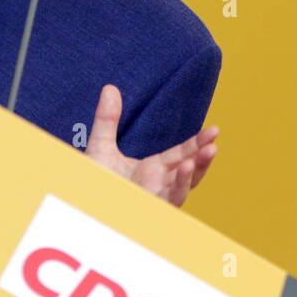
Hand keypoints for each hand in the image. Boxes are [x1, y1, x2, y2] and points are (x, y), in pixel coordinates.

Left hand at [84, 84, 218, 206]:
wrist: (80, 205)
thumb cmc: (93, 182)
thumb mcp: (101, 147)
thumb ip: (107, 120)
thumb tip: (110, 87)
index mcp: (152, 170)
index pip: (181, 154)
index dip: (198, 142)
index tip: (214, 130)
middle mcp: (158, 184)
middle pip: (189, 168)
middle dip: (203, 153)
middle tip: (216, 134)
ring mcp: (156, 197)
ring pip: (185, 185)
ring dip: (199, 169)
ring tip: (211, 150)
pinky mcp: (151, 209)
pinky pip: (171, 199)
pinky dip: (180, 185)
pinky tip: (186, 167)